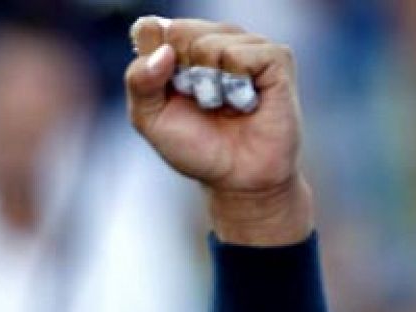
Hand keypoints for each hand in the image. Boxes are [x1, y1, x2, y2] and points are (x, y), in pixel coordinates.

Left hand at [127, 18, 311, 243]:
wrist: (237, 177)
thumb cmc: (194, 146)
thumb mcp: (150, 119)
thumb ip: (139, 81)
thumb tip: (164, 50)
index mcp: (177, 48)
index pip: (150, 28)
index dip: (152, 59)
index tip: (166, 89)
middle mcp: (213, 38)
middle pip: (178, 30)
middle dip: (179, 76)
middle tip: (198, 101)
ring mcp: (246, 44)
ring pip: (208, 42)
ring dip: (208, 85)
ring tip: (223, 105)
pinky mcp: (276, 57)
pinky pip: (239, 54)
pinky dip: (234, 84)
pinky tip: (245, 102)